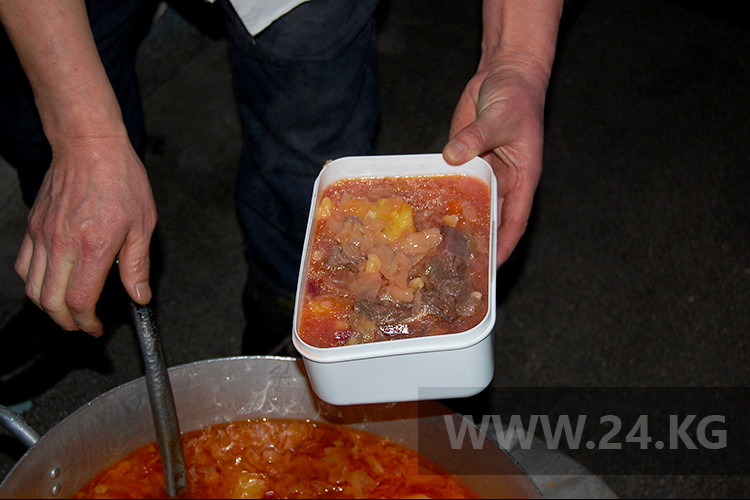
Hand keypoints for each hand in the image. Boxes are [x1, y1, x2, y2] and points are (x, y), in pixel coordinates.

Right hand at [14, 134, 156, 335]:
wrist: (90, 146)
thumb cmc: (120, 178)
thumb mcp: (143, 224)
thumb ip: (138, 265)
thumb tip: (139, 295)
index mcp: (93, 246)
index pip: (79, 301)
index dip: (87, 323)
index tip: (96, 327)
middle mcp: (62, 244)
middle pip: (50, 302)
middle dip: (66, 323)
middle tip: (83, 324)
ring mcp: (43, 236)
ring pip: (33, 288)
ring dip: (48, 307)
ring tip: (68, 309)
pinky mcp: (33, 227)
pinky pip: (24, 265)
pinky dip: (34, 283)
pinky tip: (52, 283)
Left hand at [443, 48, 549, 265]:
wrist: (505, 74)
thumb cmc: (517, 98)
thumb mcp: (501, 118)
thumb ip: (476, 138)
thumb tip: (452, 156)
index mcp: (522, 178)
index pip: (513, 221)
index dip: (502, 246)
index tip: (490, 268)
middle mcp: (502, 180)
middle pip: (489, 218)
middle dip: (474, 240)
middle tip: (453, 264)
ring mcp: (481, 170)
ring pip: (468, 202)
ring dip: (453, 220)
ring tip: (433, 244)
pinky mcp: (462, 158)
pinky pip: (451, 180)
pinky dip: (440, 193)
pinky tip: (422, 209)